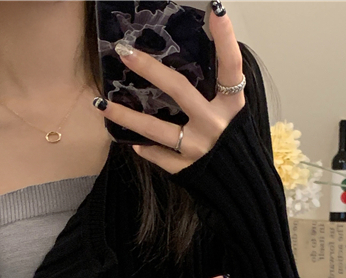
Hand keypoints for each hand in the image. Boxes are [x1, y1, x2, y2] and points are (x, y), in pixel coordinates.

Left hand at [92, 8, 245, 174]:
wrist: (242, 190)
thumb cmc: (236, 148)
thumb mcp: (235, 116)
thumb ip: (219, 94)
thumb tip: (198, 60)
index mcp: (232, 107)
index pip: (231, 66)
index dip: (225, 38)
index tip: (215, 9)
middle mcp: (215, 125)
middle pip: (179, 90)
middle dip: (150, 69)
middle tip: (125, 52)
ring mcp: (199, 149)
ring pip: (157, 129)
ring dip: (127, 116)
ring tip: (103, 104)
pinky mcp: (188, 170)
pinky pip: (160, 156)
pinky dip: (146, 150)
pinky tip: (131, 142)